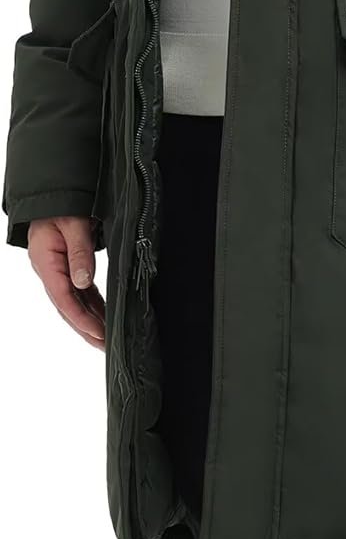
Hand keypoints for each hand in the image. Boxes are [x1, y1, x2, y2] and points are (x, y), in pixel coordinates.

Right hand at [28, 216, 105, 349]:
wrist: (53, 192)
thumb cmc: (61, 204)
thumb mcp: (72, 224)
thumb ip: (79, 252)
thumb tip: (83, 281)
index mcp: (46, 261)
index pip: (63, 297)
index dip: (81, 318)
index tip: (98, 332)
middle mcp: (49, 270)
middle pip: (67, 306)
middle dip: (86, 328)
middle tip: (105, 346)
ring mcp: (57, 270)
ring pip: (74, 302)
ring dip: (90, 320)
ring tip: (105, 339)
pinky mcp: (67, 267)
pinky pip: (79, 291)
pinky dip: (91, 305)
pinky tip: (103, 317)